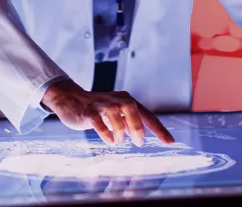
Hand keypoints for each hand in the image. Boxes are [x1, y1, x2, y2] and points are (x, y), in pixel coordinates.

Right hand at [41, 79, 174, 146]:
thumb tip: (142, 135)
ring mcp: (100, 104)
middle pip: (131, 107)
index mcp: (126, 100)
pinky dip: (105, 132)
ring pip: (114, 113)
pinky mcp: (87, 111)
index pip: (147, 114)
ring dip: (120, 130)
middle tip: (139, 142)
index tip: (170, 142)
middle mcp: (115, 99)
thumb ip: (129, 121)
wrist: (70, 100)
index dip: (159, 128)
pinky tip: (109, 141)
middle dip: (137, 126)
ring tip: (119, 141)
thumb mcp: (116, 114)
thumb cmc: (98, 109)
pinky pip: (97, 121)